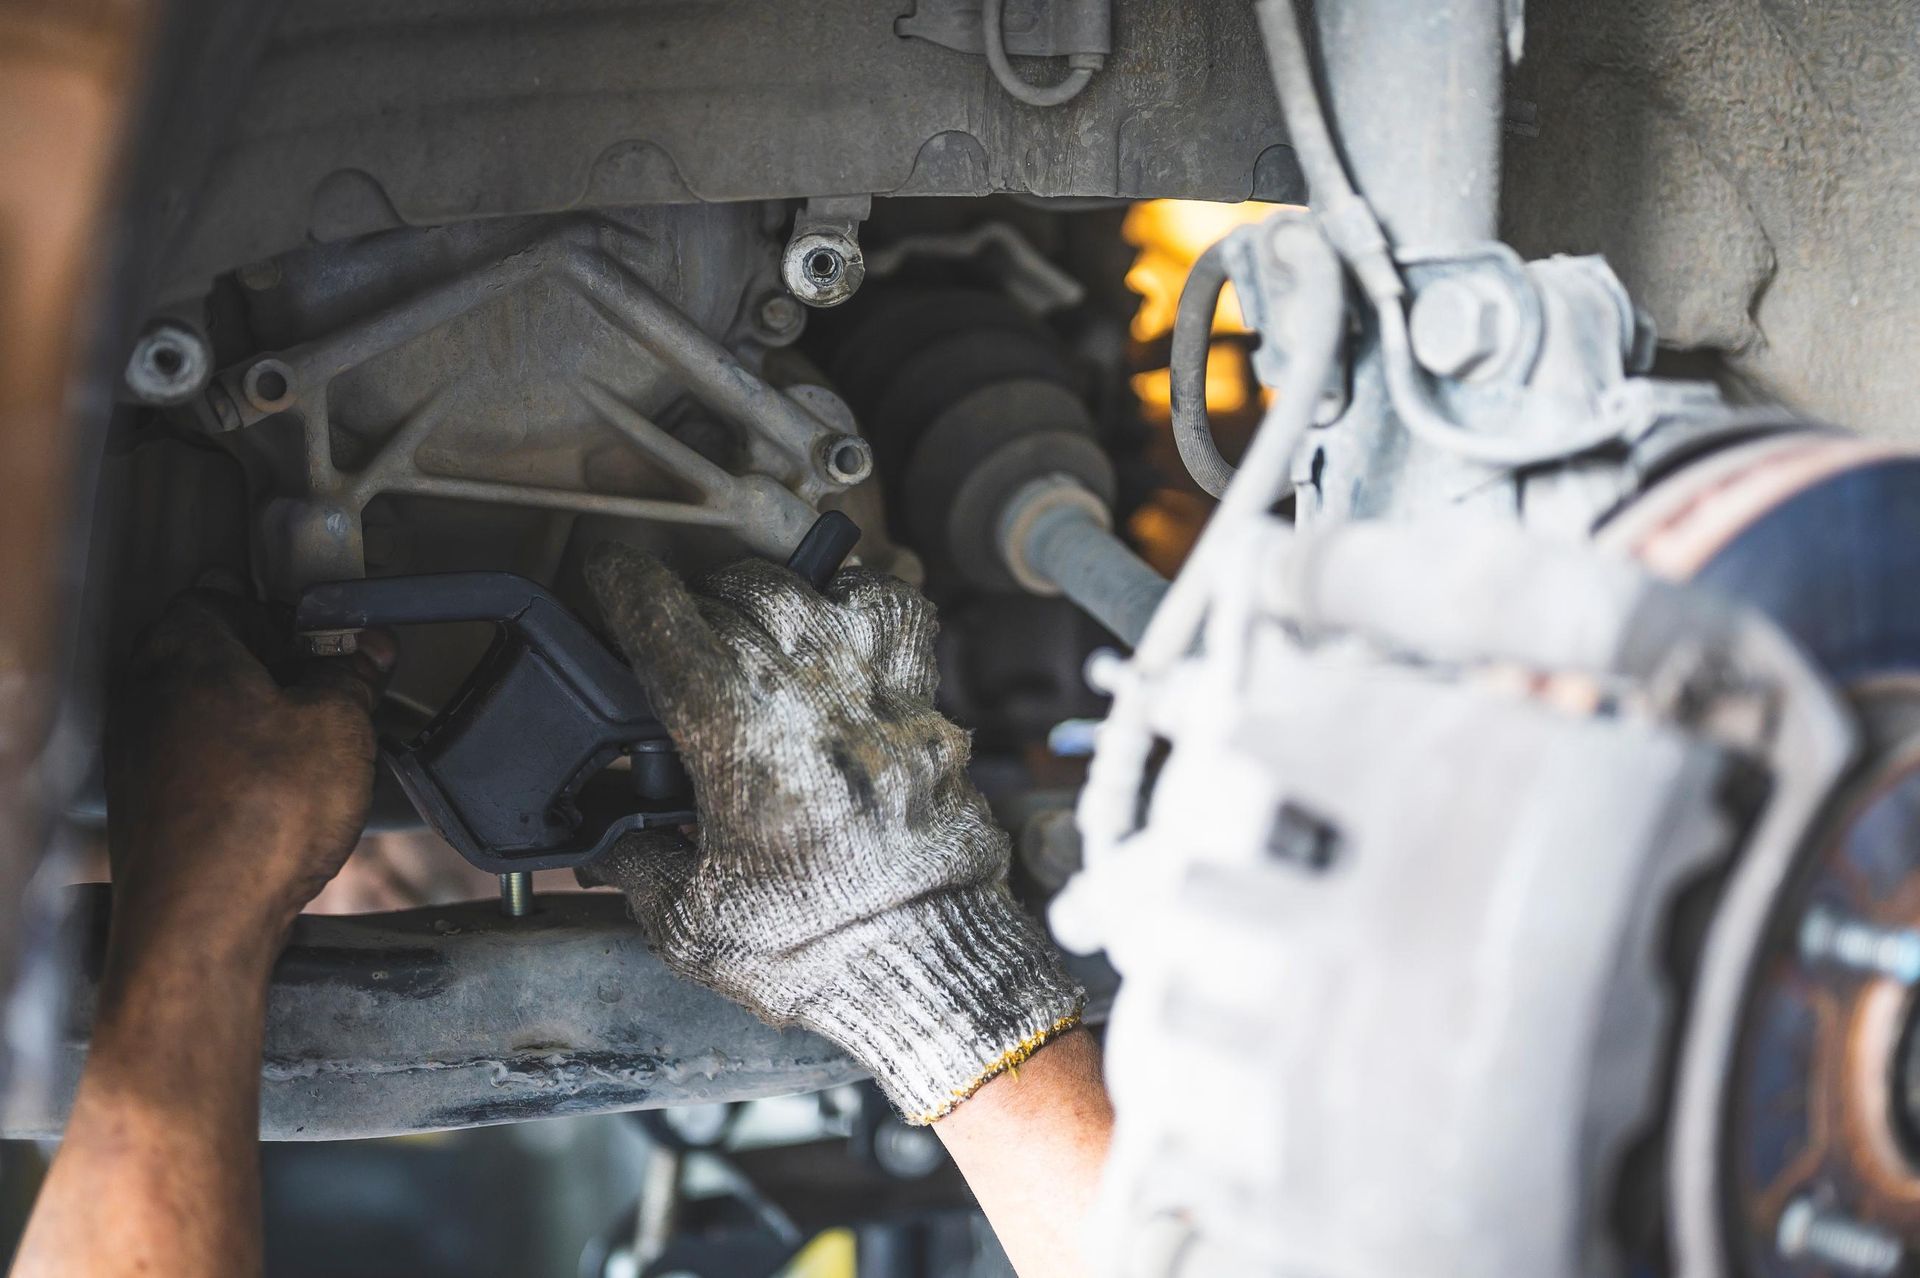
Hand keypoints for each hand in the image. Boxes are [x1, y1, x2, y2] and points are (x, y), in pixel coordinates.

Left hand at [105, 591, 391, 970]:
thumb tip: (366, 650)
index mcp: (189, 647)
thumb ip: (353, 676)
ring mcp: (139, 747)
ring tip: (310, 736)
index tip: (321, 624)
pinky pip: (192, 754)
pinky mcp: (146, 800)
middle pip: (206, 647)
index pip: (222, 591)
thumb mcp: (340, 726)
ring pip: (199, 703)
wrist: (202, 919)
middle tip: (324, 675)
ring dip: (250, 710)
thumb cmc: (260, 815)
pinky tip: (276, 786)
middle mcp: (148, 689)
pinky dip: (232, 756)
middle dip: (265, 657)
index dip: (276, 604)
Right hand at [584, 547, 1082, 1123]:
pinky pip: (904, 623)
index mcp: (744, 745)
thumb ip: (639, 863)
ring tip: (756, 620)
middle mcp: (816, 702)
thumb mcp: (691, 925)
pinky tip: (843, 627)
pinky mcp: (929, 718)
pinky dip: (869, 605)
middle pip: (743, 598)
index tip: (609, 567)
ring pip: (823, 592)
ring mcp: (882, 702)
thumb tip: (608, 836)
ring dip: (778, 593)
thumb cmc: (817, 956)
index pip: (670, 627)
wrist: (927, 973)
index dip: (628, 586)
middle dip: (699, 600)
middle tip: (680, 629)